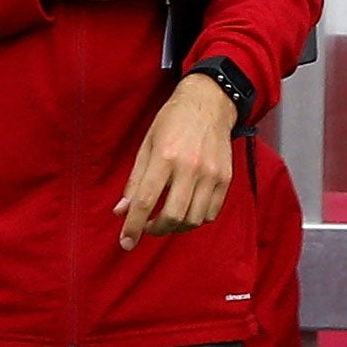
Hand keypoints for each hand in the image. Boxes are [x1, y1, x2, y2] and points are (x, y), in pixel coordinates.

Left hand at [115, 75, 238, 249]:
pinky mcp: (226, 178)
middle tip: (148, 227)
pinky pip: (211, 213)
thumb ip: (135, 180)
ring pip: (193, 219)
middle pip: (172, 216)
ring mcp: (211, 174)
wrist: (209, 103)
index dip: (133, 226)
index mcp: (164, 157)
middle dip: (155, 230)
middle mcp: (189, 167)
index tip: (126, 242)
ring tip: (167, 219)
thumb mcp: (146, 145)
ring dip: (176, 227)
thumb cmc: (172, 122)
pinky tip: (188, 210)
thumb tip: (121, 211)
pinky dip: (196, 219)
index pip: (145, 202)